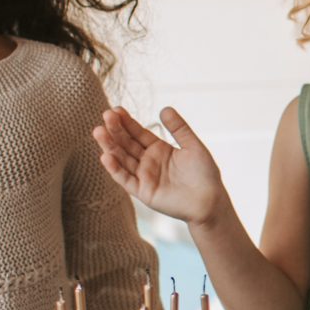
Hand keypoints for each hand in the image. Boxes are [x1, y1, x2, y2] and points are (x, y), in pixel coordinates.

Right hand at [94, 105, 228, 225]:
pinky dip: (115, 169)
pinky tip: (106, 156)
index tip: (115, 109)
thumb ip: (179, 128)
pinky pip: (126, 179)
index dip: (127, 122)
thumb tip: (164, 108)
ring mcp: (144, 176)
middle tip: (105, 115)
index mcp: (159, 149)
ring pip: (122, 159)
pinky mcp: (143, 191)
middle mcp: (148, 162)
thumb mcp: (193, 146)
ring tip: (99, 131)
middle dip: (116, 130)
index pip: (138, 133)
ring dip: (110, 146)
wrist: (210, 201)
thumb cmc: (205, 174)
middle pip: (127, 144)